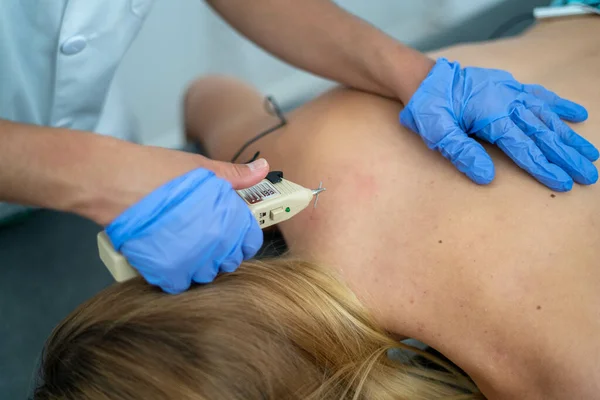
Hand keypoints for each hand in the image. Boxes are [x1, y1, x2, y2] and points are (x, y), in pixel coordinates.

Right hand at [105, 157, 269, 293]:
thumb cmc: (154, 170)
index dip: (243, 235)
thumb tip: (261, 169)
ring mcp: (189, 260)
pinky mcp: (164, 271)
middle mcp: (213, 243)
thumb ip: (235, 175)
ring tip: (186, 244)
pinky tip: (170, 256)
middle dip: (222, 250)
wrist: (112, 181)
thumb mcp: (202, 167)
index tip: (234, 230)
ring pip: (206, 274)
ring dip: (200, 264)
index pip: (250, 242)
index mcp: (227, 218)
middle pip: (229, 261)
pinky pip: (180, 284)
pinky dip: (176, 274)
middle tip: (204, 234)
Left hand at [400, 58, 598, 190]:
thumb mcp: (437, 133)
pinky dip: (559, 105)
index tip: (563, 183)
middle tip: (588, 175)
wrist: (424, 78)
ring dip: (569, 136)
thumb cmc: (428, 108)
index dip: (543, 167)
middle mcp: (507, 103)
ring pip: (547, 117)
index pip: (523, 147)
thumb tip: (487, 177)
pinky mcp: (509, 86)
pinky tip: (577, 114)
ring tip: (591, 153)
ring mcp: (510, 93)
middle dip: (566, 156)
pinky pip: (539, 96)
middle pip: (542, 134)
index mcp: (492, 117)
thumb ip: (462, 153)